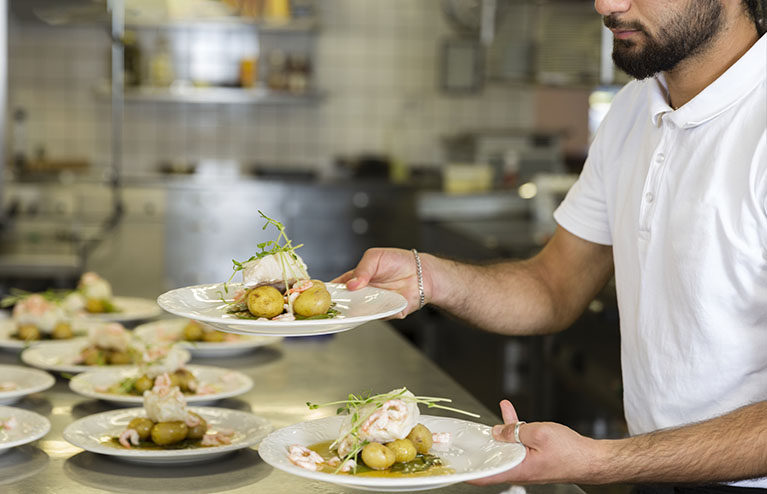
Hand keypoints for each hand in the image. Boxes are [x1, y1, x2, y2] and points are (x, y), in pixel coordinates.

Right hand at [333, 248, 421, 317]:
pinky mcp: (386, 313)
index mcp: (356, 279)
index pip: (338, 287)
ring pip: (361, 313)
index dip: (331, 291)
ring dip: (359, 310)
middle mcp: (363, 294)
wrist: (421, 272)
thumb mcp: (375, 257)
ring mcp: (374, 304)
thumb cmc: (398, 262)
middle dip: (342, 306)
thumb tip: (352, 284)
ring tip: (362, 301)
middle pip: (347, 304)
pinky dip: (380, 311)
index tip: (324, 294)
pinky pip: (379, 315)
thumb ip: (362, 269)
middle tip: (339, 303)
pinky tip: (383, 302)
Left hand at [469, 400, 597, 484]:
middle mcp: (521, 469)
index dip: (469, 472)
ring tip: (491, 415)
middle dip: (480, 447)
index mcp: (518, 469)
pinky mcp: (536, 455)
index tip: (455, 467)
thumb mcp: (538, 434)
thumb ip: (514, 431)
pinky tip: (508, 410)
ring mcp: (528, 462)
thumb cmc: (571, 452)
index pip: (486, 475)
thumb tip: (497, 431)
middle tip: (467, 438)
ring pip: (506, 446)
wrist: (592, 458)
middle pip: (493, 459)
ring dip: (498, 431)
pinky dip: (513, 426)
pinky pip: (519, 440)